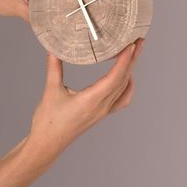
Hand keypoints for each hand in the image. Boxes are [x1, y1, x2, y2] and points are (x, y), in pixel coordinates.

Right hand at [23, 38, 144, 168]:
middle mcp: (102, 107)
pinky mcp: (100, 114)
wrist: (47, 144)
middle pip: (124, 80)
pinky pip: (121, 100)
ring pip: (124, 88)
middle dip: (133, 59)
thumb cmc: (48, 121)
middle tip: (139, 41)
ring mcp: (103, 111)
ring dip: (131, 70)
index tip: (130, 44)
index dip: (124, 60)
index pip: (115, 77)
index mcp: (91, 101)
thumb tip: (53, 48)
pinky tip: (126, 78)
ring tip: (134, 54)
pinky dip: (128, 86)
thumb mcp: (51, 91)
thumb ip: (54, 67)